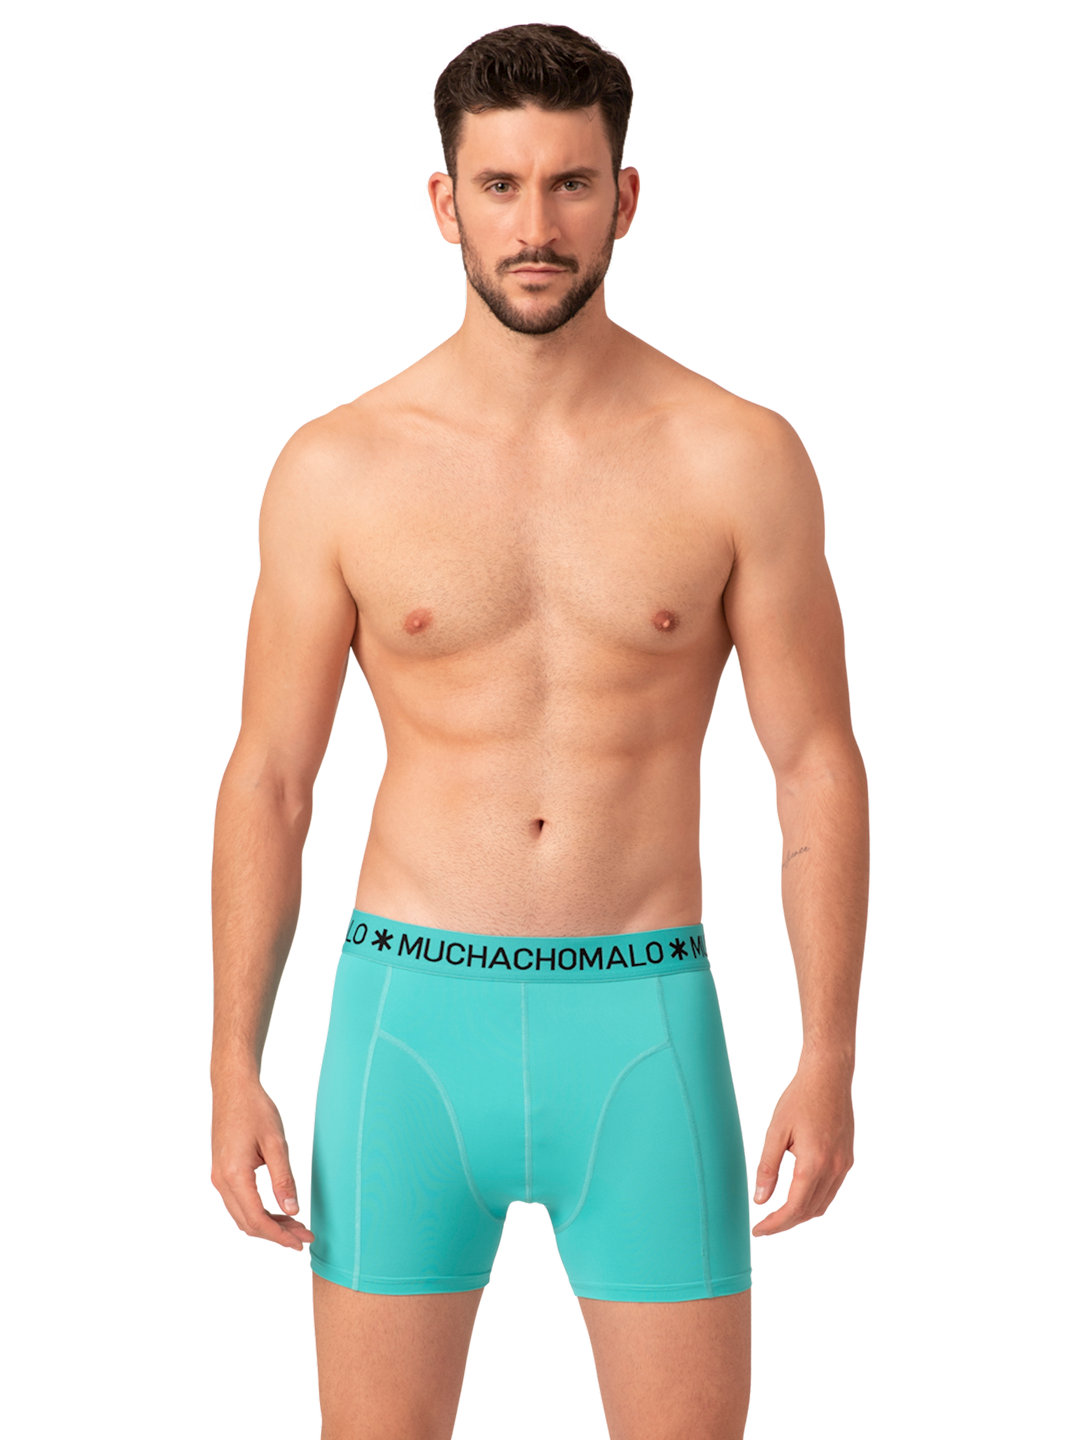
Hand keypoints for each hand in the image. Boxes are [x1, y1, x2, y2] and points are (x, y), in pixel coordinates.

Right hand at [209, 1072, 314, 1253]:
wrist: (234, 1089)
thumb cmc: (256, 1110)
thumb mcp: (275, 1142)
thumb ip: (284, 1179)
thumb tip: (293, 1211)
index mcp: (234, 1176)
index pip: (257, 1220)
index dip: (280, 1235)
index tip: (302, 1242)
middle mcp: (221, 1182)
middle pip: (248, 1223)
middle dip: (277, 1234)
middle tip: (305, 1237)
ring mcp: (219, 1179)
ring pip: (242, 1217)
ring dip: (268, 1225)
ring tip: (296, 1226)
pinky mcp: (222, 1173)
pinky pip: (239, 1204)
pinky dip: (258, 1214)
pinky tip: (278, 1212)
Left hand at [751, 1054, 855, 1239]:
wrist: (828, 1076)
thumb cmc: (799, 1099)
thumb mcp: (776, 1132)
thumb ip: (767, 1168)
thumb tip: (759, 1200)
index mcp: (814, 1164)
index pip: (793, 1209)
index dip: (774, 1224)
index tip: (756, 1230)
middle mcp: (834, 1170)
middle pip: (809, 1213)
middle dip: (785, 1223)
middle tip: (763, 1225)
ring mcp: (844, 1166)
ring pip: (822, 1206)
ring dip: (800, 1215)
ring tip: (777, 1213)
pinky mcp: (848, 1160)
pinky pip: (832, 1192)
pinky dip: (814, 1201)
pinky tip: (798, 1195)